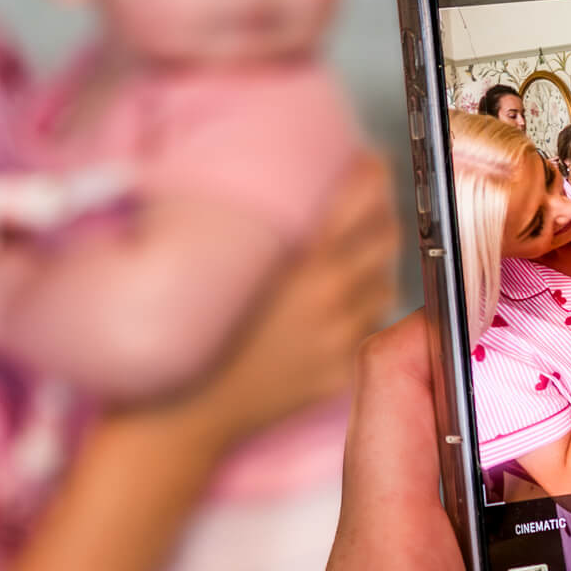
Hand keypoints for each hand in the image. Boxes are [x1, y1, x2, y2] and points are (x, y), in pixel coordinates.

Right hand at [135, 151, 397, 458]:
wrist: (184, 409)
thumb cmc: (191, 326)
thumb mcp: (229, 259)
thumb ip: (272, 223)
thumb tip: (295, 182)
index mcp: (302, 261)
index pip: (362, 199)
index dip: (371, 174)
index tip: (368, 161)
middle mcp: (329, 298)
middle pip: (386, 237)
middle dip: (381, 212)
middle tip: (367, 201)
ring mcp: (338, 337)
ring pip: (386, 282)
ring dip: (376, 262)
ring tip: (355, 251)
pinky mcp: (339, 369)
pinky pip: (370, 325)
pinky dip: (364, 306)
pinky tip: (342, 300)